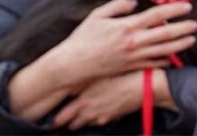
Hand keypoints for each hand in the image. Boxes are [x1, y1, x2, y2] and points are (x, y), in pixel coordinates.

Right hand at [45, 0, 196, 87]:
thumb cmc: (83, 39)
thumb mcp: (97, 15)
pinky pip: (152, 65)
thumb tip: (132, 2)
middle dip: (183, 28)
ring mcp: (133, 57)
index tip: (186, 6)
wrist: (73, 65)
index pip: (156, 15)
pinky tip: (172, 58)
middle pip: (165, 34)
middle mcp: (133, 42)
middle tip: (196, 24)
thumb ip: (116, 5)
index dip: (173, 10)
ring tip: (191, 40)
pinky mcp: (130, 68)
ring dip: (179, 45)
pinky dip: (164, 61)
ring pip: (163, 51)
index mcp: (127, 26)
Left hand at [53, 68, 175, 129]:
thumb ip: (86, 79)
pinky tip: (98, 113)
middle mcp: (90, 110)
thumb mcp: (102, 72)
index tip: (52, 119)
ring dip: (81, 121)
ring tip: (77, 120)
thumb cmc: (123, 73)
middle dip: (67, 122)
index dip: (57, 118)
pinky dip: (97, 118)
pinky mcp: (112, 117)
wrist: (144, 85)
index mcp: (84, 98)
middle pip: (72, 123)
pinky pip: (100, 121)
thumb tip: (74, 85)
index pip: (64, 114)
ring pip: (86, 123)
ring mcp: (101, 116)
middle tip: (59, 122)